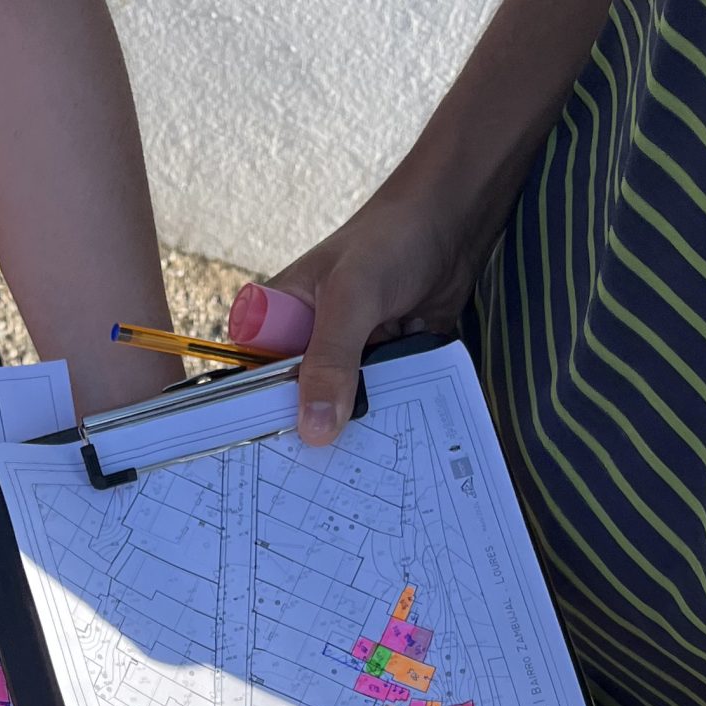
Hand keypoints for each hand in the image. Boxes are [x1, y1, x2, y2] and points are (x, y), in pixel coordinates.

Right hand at [244, 180, 483, 448]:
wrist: (452, 224)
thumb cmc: (391, 240)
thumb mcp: (353, 297)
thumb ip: (332, 359)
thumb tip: (314, 430)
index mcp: (277, 318)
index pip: (253, 379)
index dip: (259, 417)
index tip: (269, 461)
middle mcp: (307, 341)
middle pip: (296, 402)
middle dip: (311, 431)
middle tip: (316, 481)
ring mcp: (346, 356)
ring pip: (340, 408)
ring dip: (353, 429)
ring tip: (356, 472)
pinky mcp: (382, 365)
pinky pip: (378, 402)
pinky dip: (386, 418)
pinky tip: (391, 445)